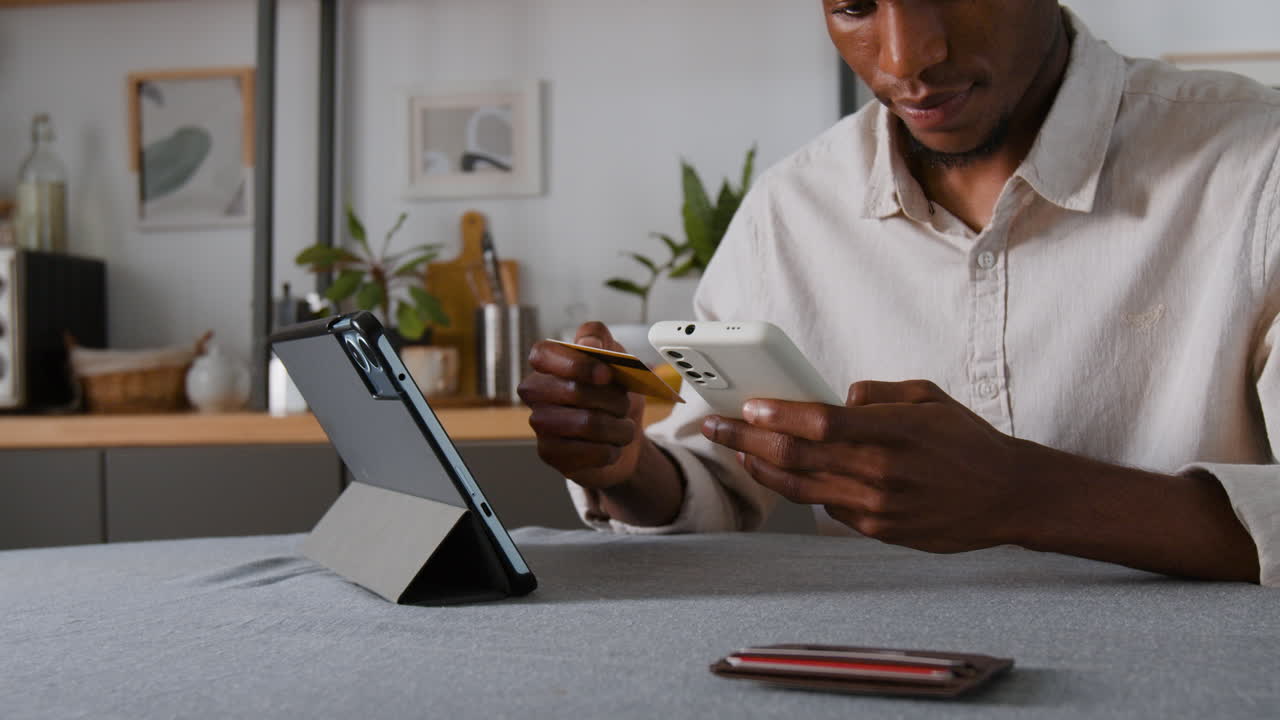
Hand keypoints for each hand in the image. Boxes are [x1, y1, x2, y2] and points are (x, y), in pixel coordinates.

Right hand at [518, 322, 647, 489]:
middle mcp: (536, 392)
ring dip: (617, 427)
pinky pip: (588, 451)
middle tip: (624, 404)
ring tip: (623, 428)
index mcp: (548, 364)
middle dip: (612, 399)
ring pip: (586, 424)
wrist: (621, 435)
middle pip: (573, 391)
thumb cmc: (613, 394)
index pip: (543, 354)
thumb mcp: (616, 359)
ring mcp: (540, 423)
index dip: (576, 364)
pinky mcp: (548, 453)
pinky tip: (611, 446)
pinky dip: (611, 449)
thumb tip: (589, 342)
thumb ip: (602, 341)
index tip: (606, 374)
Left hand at [700, 379, 1027, 552]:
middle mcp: (879, 471)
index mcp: (891, 431)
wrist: (1009, 496)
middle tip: (717, 427)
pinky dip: (801, 490)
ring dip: (762, 469)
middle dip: (747, 440)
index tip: (747, 405)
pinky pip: (827, 509)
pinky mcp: (878, 531)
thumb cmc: (967, 441)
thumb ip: (877, 394)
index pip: (819, 422)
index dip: (777, 414)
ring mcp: (876, 506)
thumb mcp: (928, 396)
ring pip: (801, 487)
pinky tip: (783, 475)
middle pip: (796, 456)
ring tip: (738, 453)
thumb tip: (835, 397)